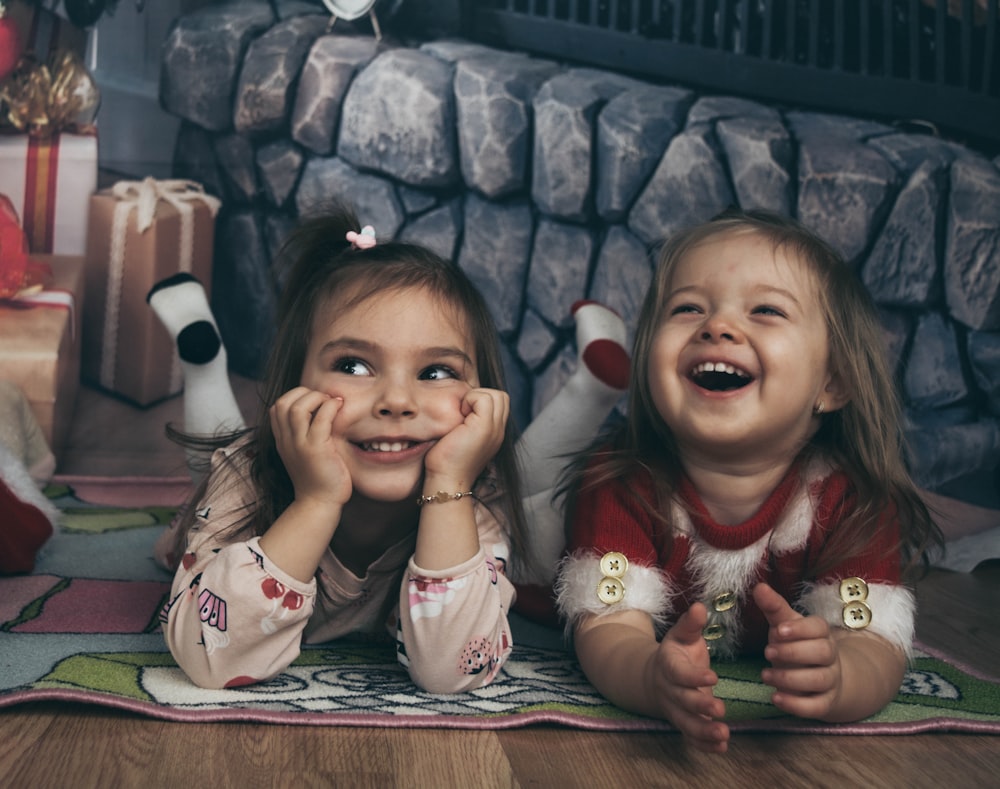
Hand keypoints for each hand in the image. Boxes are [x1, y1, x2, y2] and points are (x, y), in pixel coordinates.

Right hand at [269, 386, 351, 509]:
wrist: (319, 503)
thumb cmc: (319, 477)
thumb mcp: (305, 453)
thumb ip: (306, 433)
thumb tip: (323, 409)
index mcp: (282, 440)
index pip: (277, 407)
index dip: (295, 396)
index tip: (314, 401)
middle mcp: (287, 441)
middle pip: (283, 403)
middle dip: (304, 393)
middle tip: (323, 400)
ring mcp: (299, 445)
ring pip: (297, 408)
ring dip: (316, 398)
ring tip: (331, 403)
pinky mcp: (316, 451)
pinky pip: (320, 420)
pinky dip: (330, 408)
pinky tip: (340, 408)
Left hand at [424, 387, 508, 487]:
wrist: (447, 481)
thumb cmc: (446, 462)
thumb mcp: (461, 439)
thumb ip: (467, 423)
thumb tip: (459, 406)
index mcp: (494, 433)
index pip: (499, 402)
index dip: (481, 400)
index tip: (463, 415)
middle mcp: (499, 431)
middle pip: (501, 396)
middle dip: (481, 396)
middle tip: (463, 412)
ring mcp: (494, 430)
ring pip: (496, 395)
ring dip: (476, 398)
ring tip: (462, 415)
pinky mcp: (484, 428)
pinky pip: (484, 398)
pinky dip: (470, 400)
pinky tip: (459, 417)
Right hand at [647, 603, 728, 752]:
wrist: (655, 676)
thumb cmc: (676, 652)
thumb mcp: (681, 635)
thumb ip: (691, 624)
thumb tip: (700, 607)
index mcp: (668, 665)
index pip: (679, 673)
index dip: (694, 677)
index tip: (713, 678)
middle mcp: (669, 690)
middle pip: (683, 701)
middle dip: (700, 707)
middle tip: (720, 709)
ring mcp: (675, 709)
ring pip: (686, 723)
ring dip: (703, 731)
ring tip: (724, 735)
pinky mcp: (683, 723)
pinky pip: (690, 736)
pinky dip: (704, 744)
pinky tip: (721, 747)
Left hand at [754, 582, 841, 718]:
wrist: (822, 677)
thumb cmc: (797, 645)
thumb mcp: (785, 625)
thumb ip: (773, 607)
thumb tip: (758, 586)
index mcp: (820, 633)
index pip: (818, 628)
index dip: (800, 630)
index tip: (778, 631)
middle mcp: (829, 656)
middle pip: (822, 653)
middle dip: (794, 653)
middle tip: (768, 652)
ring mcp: (830, 680)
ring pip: (818, 680)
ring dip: (791, 679)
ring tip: (766, 675)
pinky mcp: (825, 703)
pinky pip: (816, 707)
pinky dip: (796, 705)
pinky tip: (775, 698)